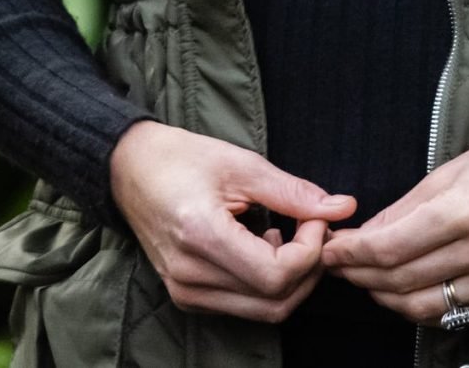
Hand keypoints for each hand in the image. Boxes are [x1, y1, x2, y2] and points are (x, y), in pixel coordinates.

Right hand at [108, 121, 355, 321]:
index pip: (277, 275)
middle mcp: (190, 274)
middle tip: (311, 229)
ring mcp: (185, 290)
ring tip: (286, 237)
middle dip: (308, 270)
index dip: (310, 252)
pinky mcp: (185, 296)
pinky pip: (243, 307)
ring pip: (264, 311)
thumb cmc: (179, 157)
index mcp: (201, 234)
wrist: (126, 168)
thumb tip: (342, 208)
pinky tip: (261, 249)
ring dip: (290, 281)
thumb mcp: (239, 163)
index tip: (316, 220)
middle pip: (276, 302)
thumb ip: (292, 192)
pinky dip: (266, 286)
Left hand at [322, 116, 468, 325]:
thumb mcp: (447, 171)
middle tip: (337, 265)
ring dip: (385, 297)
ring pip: (425, 307)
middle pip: (403, 281)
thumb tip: (362, 237)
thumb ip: (402, 210)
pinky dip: (421, 308)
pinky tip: (402, 292)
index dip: (351, 253)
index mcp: (465, 210)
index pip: (390, 248)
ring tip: (364, 279)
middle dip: (360, 276)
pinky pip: (455, 314)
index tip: (329, 248)